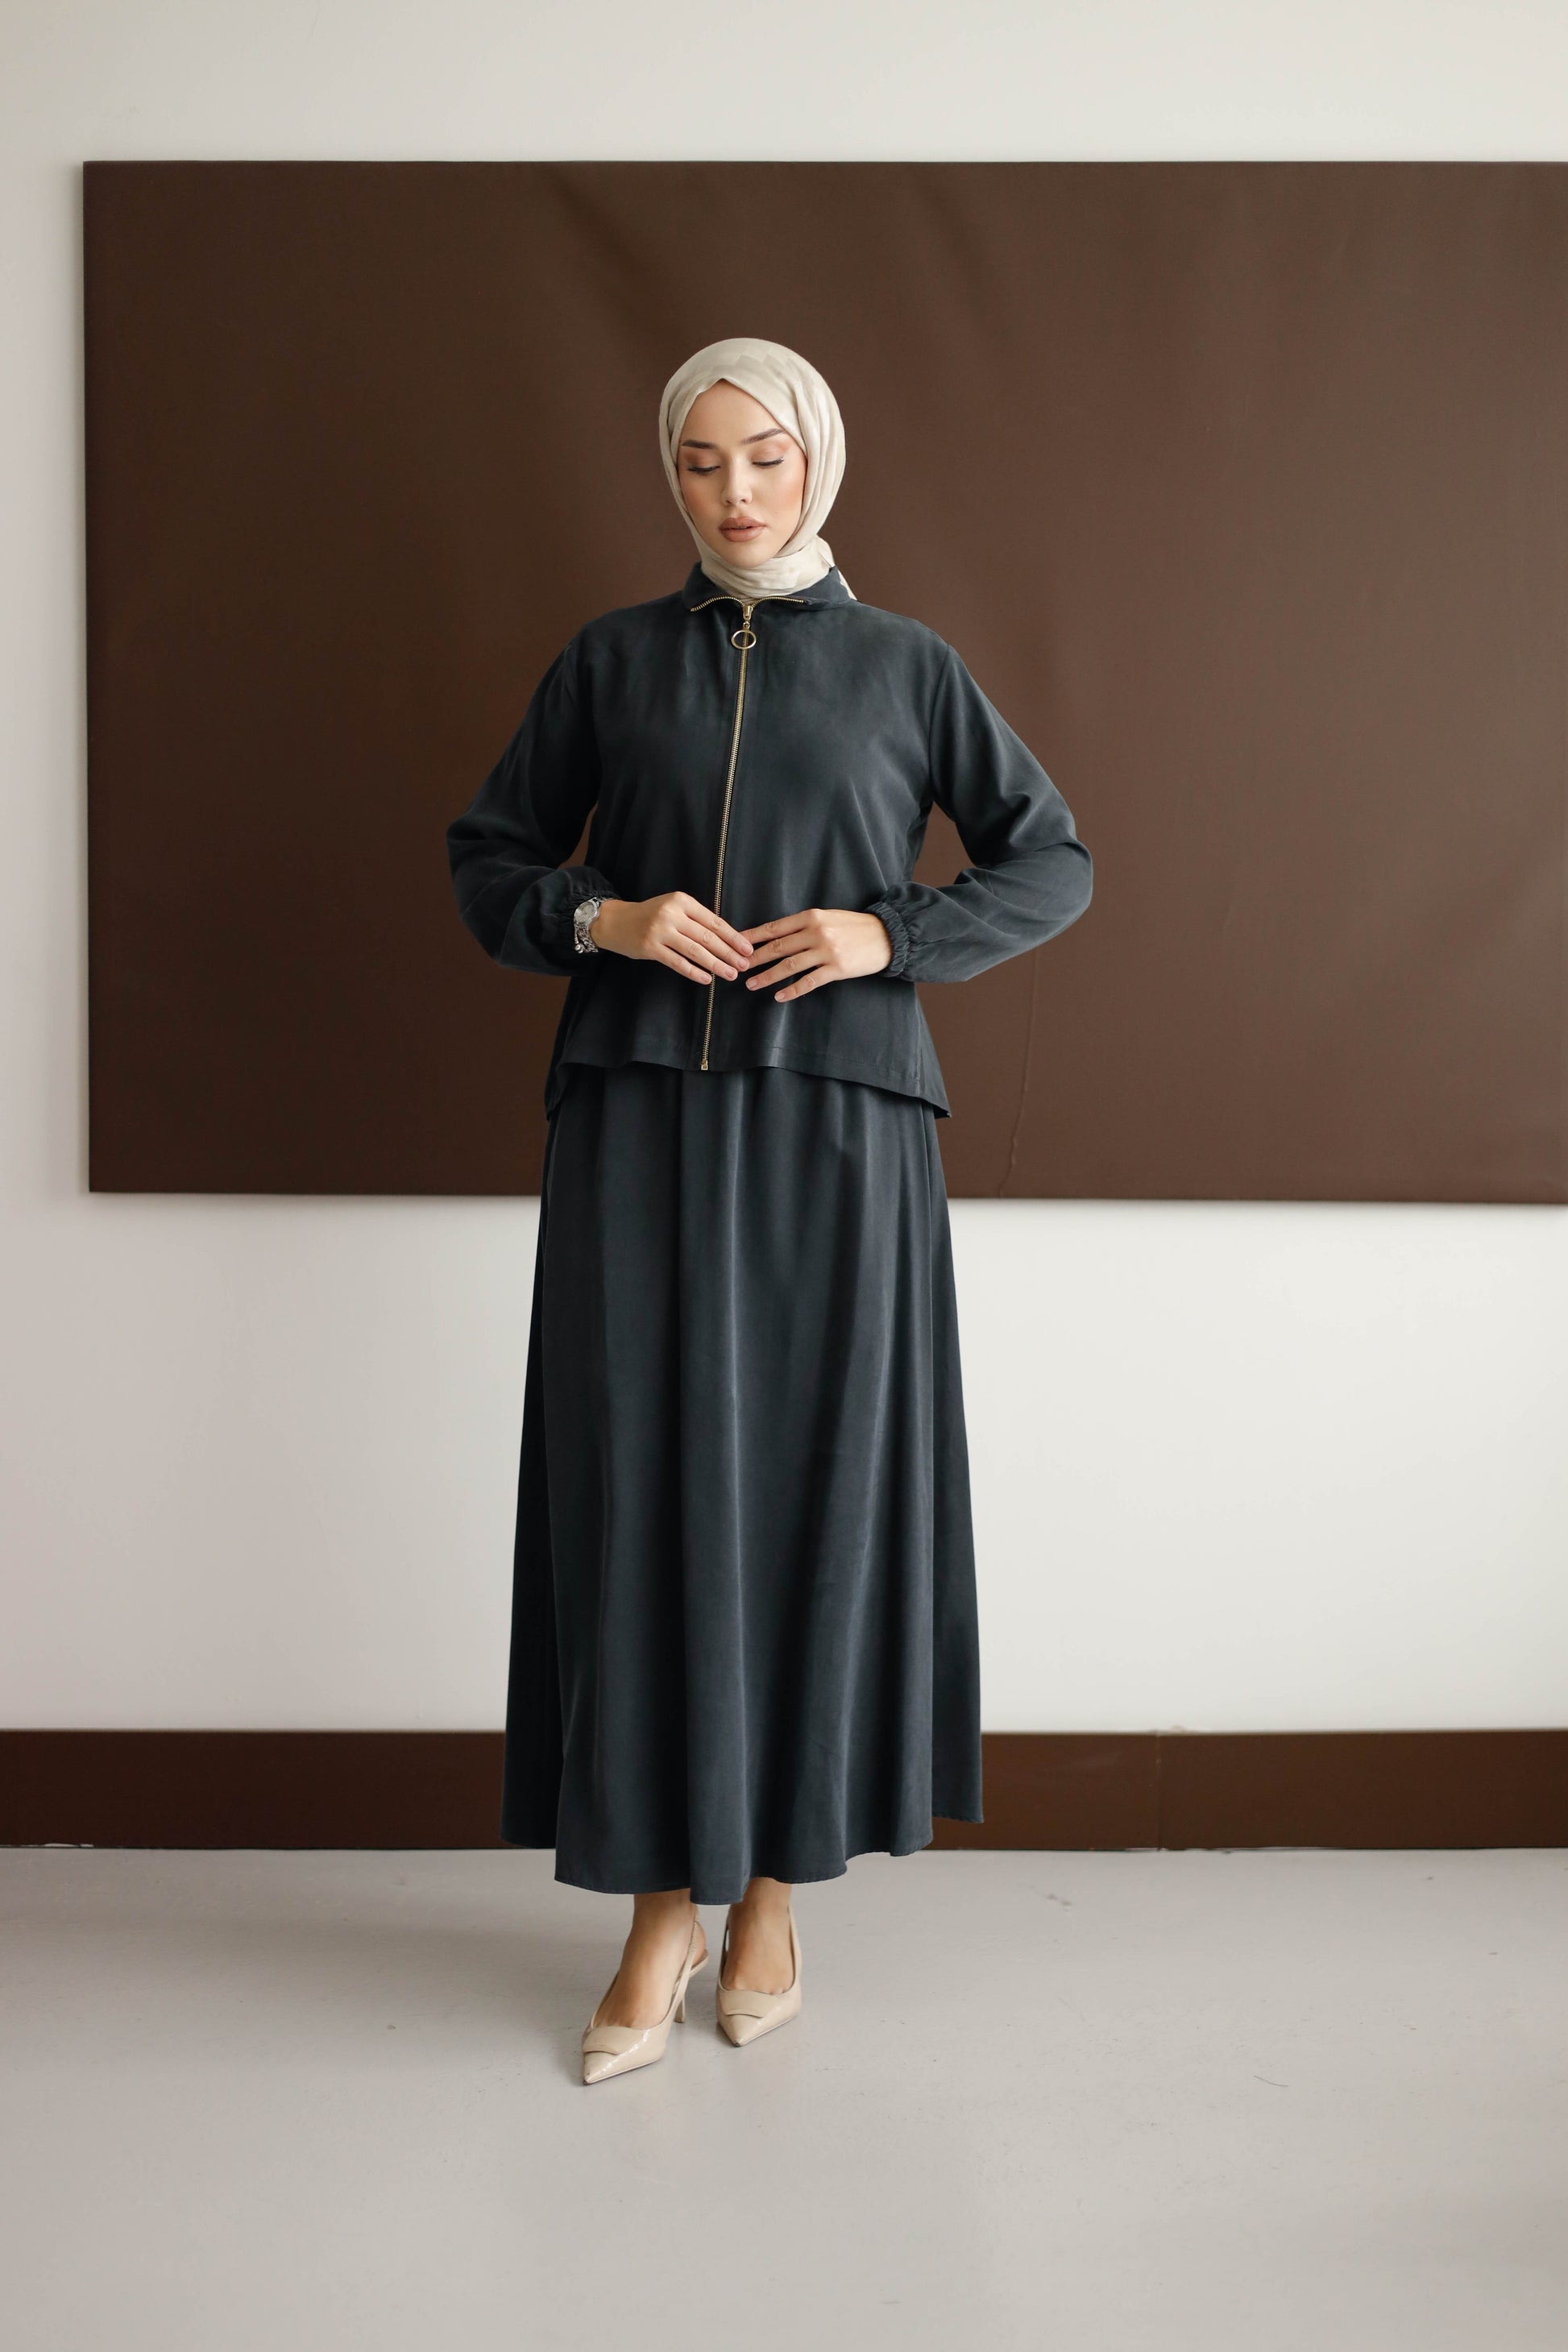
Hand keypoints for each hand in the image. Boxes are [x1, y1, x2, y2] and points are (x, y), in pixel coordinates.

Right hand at [590, 892, 753, 985]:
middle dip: (728, 953)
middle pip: (707, 937)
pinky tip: (707, 979)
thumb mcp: (673, 908)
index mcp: (682, 901)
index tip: (747, 949)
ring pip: (695, 951)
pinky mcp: (650, 947)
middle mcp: (672, 914)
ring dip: (715, 964)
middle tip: (744, 965)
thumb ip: (695, 919)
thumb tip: (726, 939)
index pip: (713, 921)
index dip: (733, 937)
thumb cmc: (649, 915)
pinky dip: (694, 972)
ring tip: (730, 974)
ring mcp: (660, 931)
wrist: (615, 921)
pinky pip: (677, 962)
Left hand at [741, 908, 892, 1000]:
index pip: (775, 928)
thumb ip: (805, 925)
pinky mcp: (837, 969)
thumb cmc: (855, 927)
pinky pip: (809, 981)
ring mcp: (826, 951)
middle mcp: (816, 932)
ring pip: (789, 965)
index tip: (736, 944)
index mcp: (811, 916)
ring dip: (767, 976)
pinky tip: (779, 996)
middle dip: (755, 959)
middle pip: (778, 947)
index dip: (753, 937)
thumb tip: (777, 936)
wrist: (887, 936)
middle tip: (738, 968)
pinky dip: (792, 990)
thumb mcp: (828, 917)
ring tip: (752, 984)